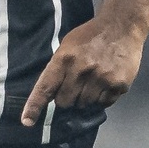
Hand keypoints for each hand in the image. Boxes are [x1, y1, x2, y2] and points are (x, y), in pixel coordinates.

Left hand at [21, 14, 143, 126]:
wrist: (121, 25)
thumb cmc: (89, 37)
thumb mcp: (67, 47)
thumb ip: (58, 69)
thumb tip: (49, 96)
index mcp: (64, 59)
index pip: (45, 87)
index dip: (34, 106)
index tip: (27, 122)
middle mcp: (81, 69)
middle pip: (65, 102)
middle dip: (66, 99)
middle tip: (75, 86)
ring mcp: (101, 77)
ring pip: (85, 104)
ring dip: (86, 99)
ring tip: (92, 82)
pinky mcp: (119, 83)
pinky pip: (104, 103)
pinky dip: (103, 98)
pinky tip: (105, 83)